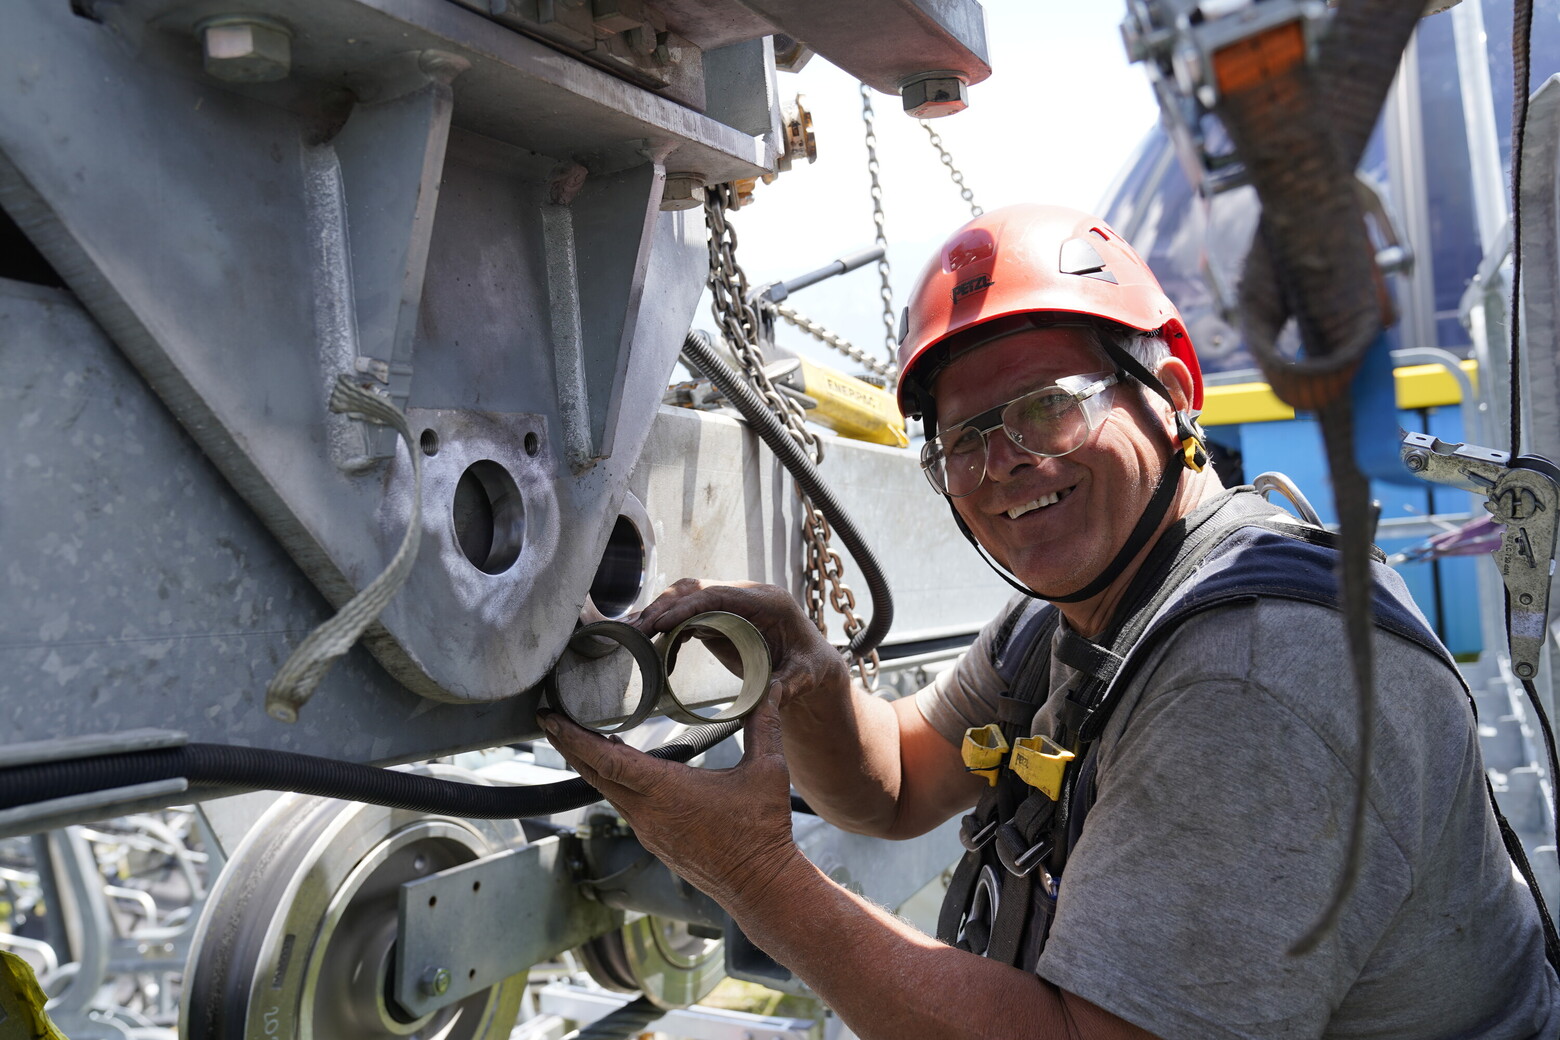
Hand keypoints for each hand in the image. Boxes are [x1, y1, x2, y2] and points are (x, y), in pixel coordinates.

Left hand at [538, 694, 800, 910]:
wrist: (759, 886)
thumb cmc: (762, 830)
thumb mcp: (767, 771)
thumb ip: (765, 724)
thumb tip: (772, 688)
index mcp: (665, 791)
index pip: (607, 759)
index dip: (574, 736)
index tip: (550, 717)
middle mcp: (647, 812)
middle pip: (594, 774)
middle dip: (568, 744)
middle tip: (548, 718)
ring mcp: (648, 830)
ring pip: (606, 790)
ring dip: (590, 763)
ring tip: (578, 736)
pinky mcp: (655, 841)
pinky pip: (623, 804)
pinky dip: (611, 781)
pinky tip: (618, 767)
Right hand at [634, 579, 848, 710]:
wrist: (810, 666)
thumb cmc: (811, 667)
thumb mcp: (805, 676)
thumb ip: (789, 684)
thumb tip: (769, 697)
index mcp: (767, 601)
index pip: (719, 595)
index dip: (687, 606)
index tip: (660, 623)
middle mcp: (745, 595)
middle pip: (696, 589)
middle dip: (663, 607)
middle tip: (636, 630)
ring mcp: (730, 605)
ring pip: (686, 598)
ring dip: (658, 614)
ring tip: (631, 633)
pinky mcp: (720, 618)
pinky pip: (687, 616)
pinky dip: (667, 628)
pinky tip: (649, 646)